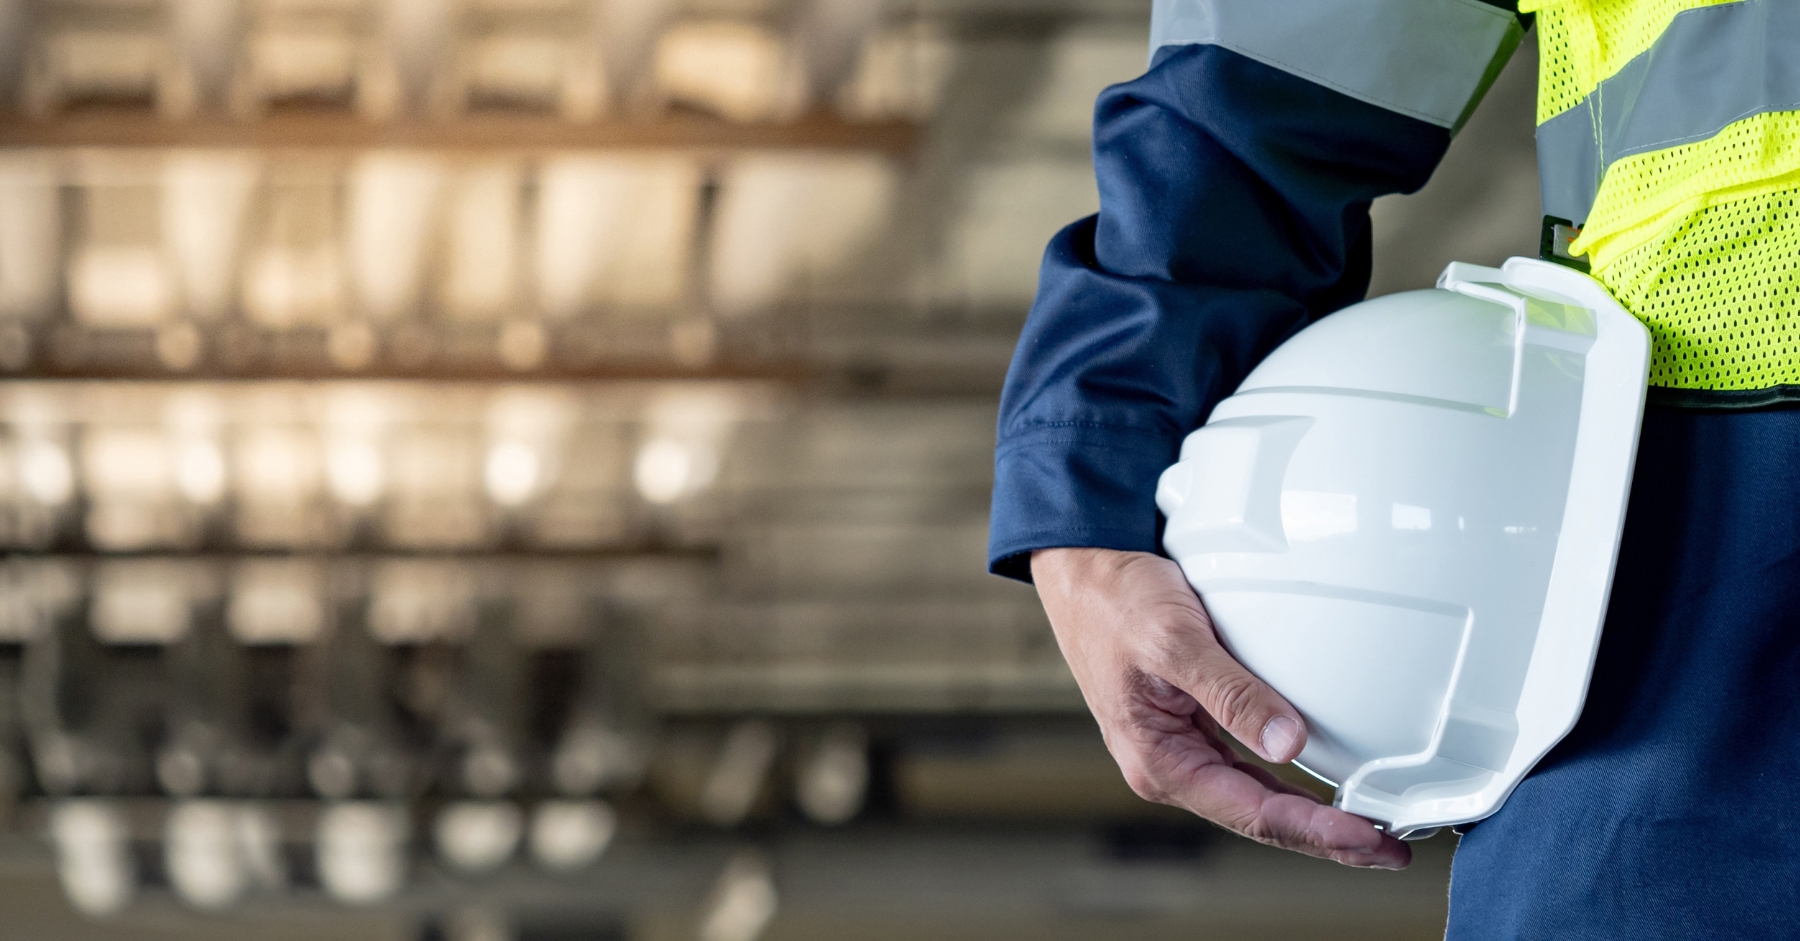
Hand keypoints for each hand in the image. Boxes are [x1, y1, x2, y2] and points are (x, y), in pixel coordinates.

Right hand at [1031, 547, 1408, 868]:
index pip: (1253, 812)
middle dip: (1327, 838)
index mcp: (1159, 761)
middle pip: (1261, 817)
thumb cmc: (1114, 601)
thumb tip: (1288, 744)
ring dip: (1313, 815)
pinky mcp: (1193, 726)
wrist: (1082, 570)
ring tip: (1370, 829)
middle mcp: (1171, 765)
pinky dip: (1291, 781)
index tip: (1371, 839)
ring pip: (1258, 797)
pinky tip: (1324, 786)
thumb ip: (1231, 693)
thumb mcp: (1175, 641)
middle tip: (1391, 850)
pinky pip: (1249, 767)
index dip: (1318, 832)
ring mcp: (1182, 748)